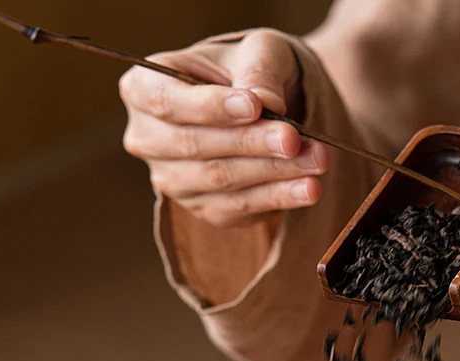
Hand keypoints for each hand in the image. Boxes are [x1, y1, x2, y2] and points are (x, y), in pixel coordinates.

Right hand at [119, 30, 329, 226]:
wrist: (263, 109)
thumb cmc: (248, 72)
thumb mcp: (257, 52)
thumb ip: (258, 71)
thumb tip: (266, 103)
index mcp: (143, 89)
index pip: (168, 102)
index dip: (210, 108)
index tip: (255, 106)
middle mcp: (149, 141)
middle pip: (196, 147)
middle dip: (251, 144)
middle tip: (294, 139)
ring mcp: (175, 183)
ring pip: (221, 182)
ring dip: (273, 173)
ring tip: (316, 160)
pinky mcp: (207, 210)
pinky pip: (241, 209)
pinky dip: (278, 199)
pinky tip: (308, 189)